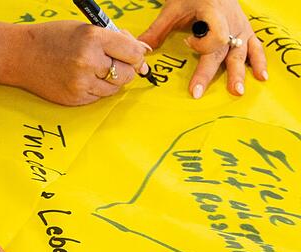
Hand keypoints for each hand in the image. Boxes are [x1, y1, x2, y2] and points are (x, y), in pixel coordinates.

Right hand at [9, 20, 150, 105]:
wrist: (19, 55)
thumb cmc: (52, 38)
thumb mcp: (84, 29)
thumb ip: (113, 40)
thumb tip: (142, 54)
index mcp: (92, 38)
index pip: (133, 52)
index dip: (137, 54)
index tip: (134, 54)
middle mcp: (88, 62)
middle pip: (127, 73)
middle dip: (126, 68)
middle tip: (113, 62)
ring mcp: (80, 83)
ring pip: (115, 88)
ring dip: (111, 80)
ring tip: (94, 69)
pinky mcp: (74, 98)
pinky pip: (98, 97)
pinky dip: (96, 88)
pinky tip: (82, 78)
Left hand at [138, 0, 267, 97]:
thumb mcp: (173, 9)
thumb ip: (157, 30)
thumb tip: (140, 50)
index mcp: (213, 12)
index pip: (213, 35)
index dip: (202, 44)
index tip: (187, 42)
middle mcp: (230, 22)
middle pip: (221, 50)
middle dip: (209, 72)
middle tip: (198, 92)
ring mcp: (240, 27)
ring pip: (241, 52)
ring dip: (238, 72)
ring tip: (237, 91)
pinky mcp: (246, 31)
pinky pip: (256, 47)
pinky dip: (259, 61)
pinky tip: (262, 77)